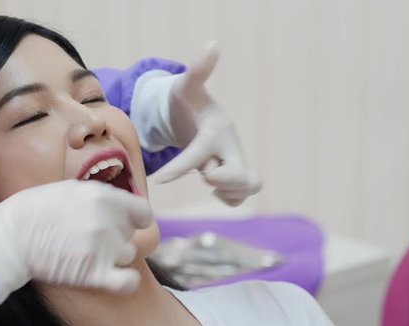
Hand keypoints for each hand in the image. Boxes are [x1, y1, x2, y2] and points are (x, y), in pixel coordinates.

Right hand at [0, 180, 151, 321]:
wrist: (10, 238)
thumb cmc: (33, 211)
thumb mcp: (69, 189)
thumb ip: (99, 197)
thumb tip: (118, 206)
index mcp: (103, 196)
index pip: (142, 212)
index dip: (134, 219)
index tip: (123, 224)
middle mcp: (108, 220)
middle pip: (131, 234)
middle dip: (116, 236)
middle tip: (89, 238)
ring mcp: (103, 247)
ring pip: (127, 255)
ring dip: (113, 257)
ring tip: (88, 254)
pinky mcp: (94, 273)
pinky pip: (128, 281)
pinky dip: (126, 282)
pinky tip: (114, 279)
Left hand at [151, 41, 261, 205]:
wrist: (194, 114)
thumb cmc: (187, 101)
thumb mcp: (188, 86)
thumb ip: (198, 70)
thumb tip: (213, 45)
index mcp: (217, 129)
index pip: (203, 151)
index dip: (181, 167)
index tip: (159, 178)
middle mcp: (231, 147)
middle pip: (247, 176)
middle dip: (227, 182)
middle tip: (205, 177)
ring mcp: (234, 162)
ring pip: (249, 187)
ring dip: (229, 192)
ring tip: (208, 181)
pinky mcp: (232, 174)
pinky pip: (239, 195)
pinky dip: (229, 198)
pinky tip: (213, 189)